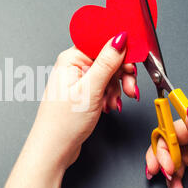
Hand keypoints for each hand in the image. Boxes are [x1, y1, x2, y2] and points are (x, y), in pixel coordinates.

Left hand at [26, 31, 138, 170]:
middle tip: (128, 88)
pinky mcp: (82, 93)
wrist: (54, 148)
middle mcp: (73, 66)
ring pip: (108, 74)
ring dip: (116, 88)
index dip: (120, 51)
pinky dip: (110, 96)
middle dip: (121, 74)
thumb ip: (107, 62)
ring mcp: (78, 80)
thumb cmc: (63, 122)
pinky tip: (108, 106)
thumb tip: (119, 38)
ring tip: (113, 102)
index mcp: (71, 59)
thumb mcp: (90, 89)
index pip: (101, 42)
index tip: (133, 61)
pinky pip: (103, 87)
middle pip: (107, 59)